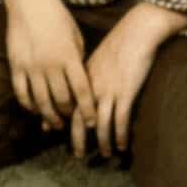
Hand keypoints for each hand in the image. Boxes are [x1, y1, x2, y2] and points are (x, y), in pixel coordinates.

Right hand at [0, 0, 94, 132]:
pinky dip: (29, 106)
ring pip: (42, 103)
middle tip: (72, 123)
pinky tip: (36, 110)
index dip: (87, 111)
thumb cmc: (57, 16)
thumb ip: (78, 60)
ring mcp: (32, 67)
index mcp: (69, 56)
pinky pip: (22, 94)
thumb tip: (81, 85)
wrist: (30, 0)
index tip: (92, 123)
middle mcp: (51, 65)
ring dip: (50, 117)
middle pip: (62, 101)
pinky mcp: (16, 66)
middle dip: (69, 116)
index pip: (82, 91)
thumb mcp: (75, 36)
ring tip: (55, 124)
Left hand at [73, 2, 186, 158]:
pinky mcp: (126, 93)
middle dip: (77, 139)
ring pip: (101, 125)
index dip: (58, 119)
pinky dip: (120, 136)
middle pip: (80, 118)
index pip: (66, 103)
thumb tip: (77, 87)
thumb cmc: (119, 43)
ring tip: (105, 154)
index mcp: (83, 77)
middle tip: (77, 155)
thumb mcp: (96, 58)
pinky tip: (123, 146)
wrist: (137, 31)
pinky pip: (120, 121)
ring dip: (103, 143)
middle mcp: (92, 86)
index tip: (49, 132)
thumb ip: (87, 73)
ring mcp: (109, 90)